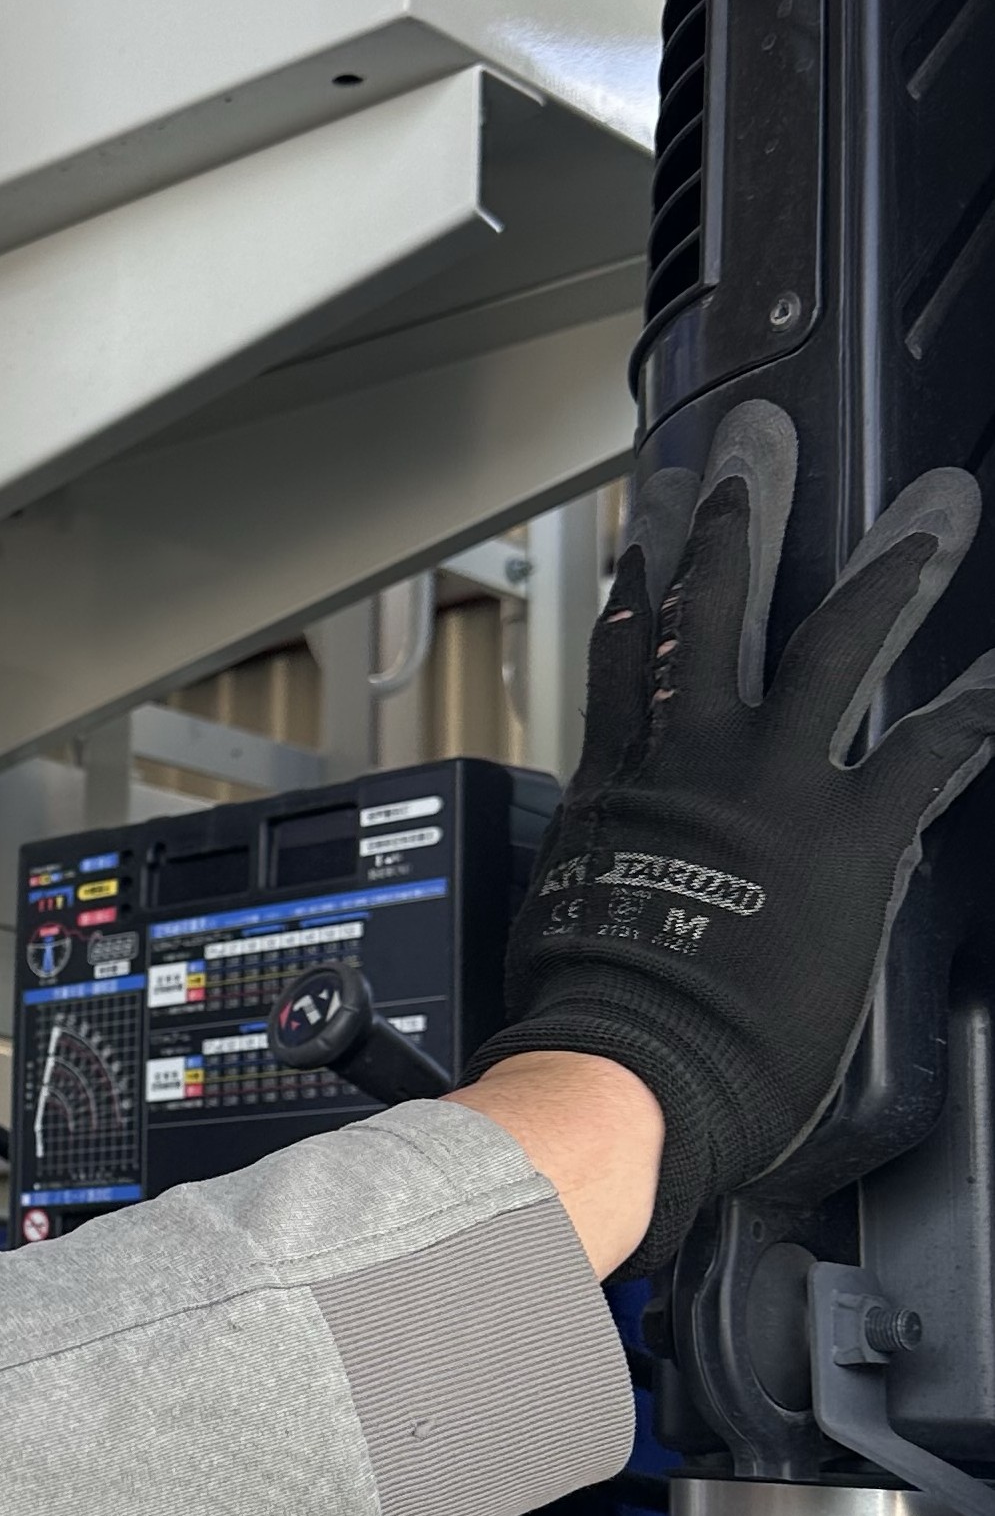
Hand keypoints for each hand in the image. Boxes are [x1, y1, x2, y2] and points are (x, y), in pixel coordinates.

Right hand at [474, 401, 994, 1269]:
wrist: (626, 1063)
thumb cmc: (583, 1025)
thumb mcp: (562, 925)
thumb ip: (593, 882)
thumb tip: (597, 895)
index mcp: (616, 789)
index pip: (624, 663)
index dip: (637, 594)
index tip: (645, 537)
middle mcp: (688, 763)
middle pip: (712, 612)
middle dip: (736, 522)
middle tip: (757, 452)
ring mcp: (768, 785)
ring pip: (830, 642)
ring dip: (888, 564)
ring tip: (934, 507)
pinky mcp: (846, 831)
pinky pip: (929, 751)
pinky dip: (975, 702)